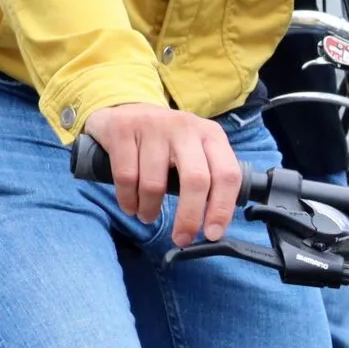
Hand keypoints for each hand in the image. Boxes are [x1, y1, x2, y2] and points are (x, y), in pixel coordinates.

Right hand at [82, 103, 241, 245]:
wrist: (123, 109)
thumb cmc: (164, 141)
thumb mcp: (193, 150)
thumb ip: (207, 176)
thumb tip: (214, 223)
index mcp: (210, 135)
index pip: (226, 174)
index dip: (222, 208)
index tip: (212, 234)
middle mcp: (184, 127)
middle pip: (195, 180)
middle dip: (189, 217)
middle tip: (181, 238)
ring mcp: (152, 125)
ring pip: (155, 183)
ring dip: (150, 210)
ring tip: (146, 216)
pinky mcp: (122, 129)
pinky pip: (125, 177)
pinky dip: (128, 200)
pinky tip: (130, 206)